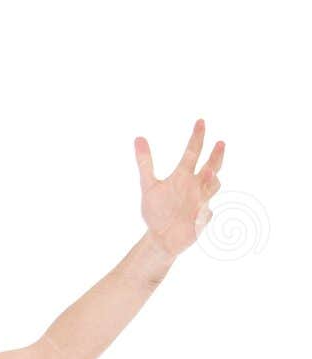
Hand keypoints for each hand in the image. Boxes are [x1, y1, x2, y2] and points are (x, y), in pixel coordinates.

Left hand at [135, 118, 224, 257]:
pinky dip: (204, 212)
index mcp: (183, 176)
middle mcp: (195, 186)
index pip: (192, 152)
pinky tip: (200, 213)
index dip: (197, 137)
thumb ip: (145, 163)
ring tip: (207, 171)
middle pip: (211, 166)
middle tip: (220, 143)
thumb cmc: (156, 210)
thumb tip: (138, 137)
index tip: (200, 121)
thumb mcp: (149, 186)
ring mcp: (201, 202)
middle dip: (216, 155)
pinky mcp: (202, 219)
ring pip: (213, 187)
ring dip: (210, 180)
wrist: (160, 237)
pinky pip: (206, 213)